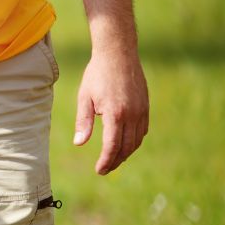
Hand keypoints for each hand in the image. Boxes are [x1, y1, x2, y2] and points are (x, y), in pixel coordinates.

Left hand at [75, 46, 148, 174]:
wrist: (118, 54)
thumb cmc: (97, 75)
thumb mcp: (84, 98)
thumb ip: (83, 122)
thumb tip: (79, 143)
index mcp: (115, 114)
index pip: (112, 146)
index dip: (106, 161)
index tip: (99, 170)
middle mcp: (132, 114)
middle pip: (126, 147)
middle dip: (115, 161)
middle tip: (105, 169)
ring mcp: (142, 110)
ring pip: (137, 141)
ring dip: (126, 153)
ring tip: (114, 160)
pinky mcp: (146, 106)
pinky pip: (143, 130)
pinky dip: (135, 141)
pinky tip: (126, 144)